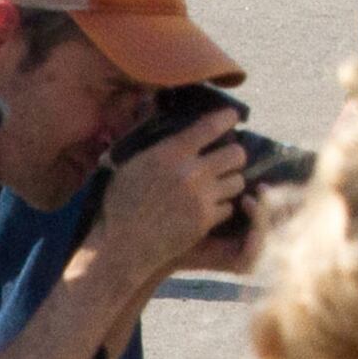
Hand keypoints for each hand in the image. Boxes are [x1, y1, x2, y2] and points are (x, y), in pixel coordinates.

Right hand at [92, 111, 247, 284]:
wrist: (121, 246)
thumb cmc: (120, 204)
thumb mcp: (129, 165)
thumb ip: (152, 143)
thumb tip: (157, 112)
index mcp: (171, 153)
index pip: (212, 126)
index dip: (227, 118)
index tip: (233, 117)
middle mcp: (192, 172)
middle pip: (237, 153)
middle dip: (234, 155)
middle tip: (225, 159)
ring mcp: (202, 198)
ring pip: (238, 181)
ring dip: (229, 181)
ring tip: (217, 184)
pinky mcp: (206, 221)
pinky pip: (228, 207)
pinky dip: (221, 207)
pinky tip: (207, 207)